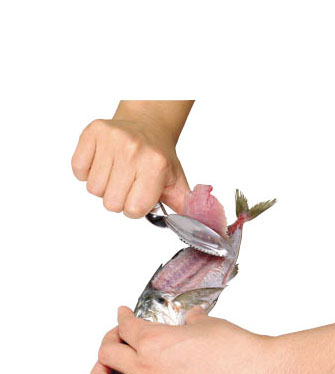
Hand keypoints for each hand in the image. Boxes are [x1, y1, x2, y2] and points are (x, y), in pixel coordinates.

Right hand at [72, 101, 191, 215]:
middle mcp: (133, 150)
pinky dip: (87, 172)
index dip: (136, 208)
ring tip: (117, 172)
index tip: (141, 196)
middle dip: (119, 199)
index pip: (133, 210)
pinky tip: (103, 164)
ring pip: (93, 188)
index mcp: (155, 165)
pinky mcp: (93, 133)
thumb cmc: (159, 157)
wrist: (148, 124)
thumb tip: (195, 227)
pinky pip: (78, 169)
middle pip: (110, 203)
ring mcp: (112, 140)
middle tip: (128, 184)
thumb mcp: (176, 182)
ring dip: (104, 186)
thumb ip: (184, 207)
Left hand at [90, 307, 270, 373]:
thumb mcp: (209, 326)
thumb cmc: (235, 352)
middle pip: (109, 353)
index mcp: (156, 342)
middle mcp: (147, 370)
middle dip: (109, 340)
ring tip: (106, 368)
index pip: (127, 326)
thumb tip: (191, 319)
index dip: (122, 318)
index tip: (123, 316)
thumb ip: (192, 322)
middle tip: (116, 336)